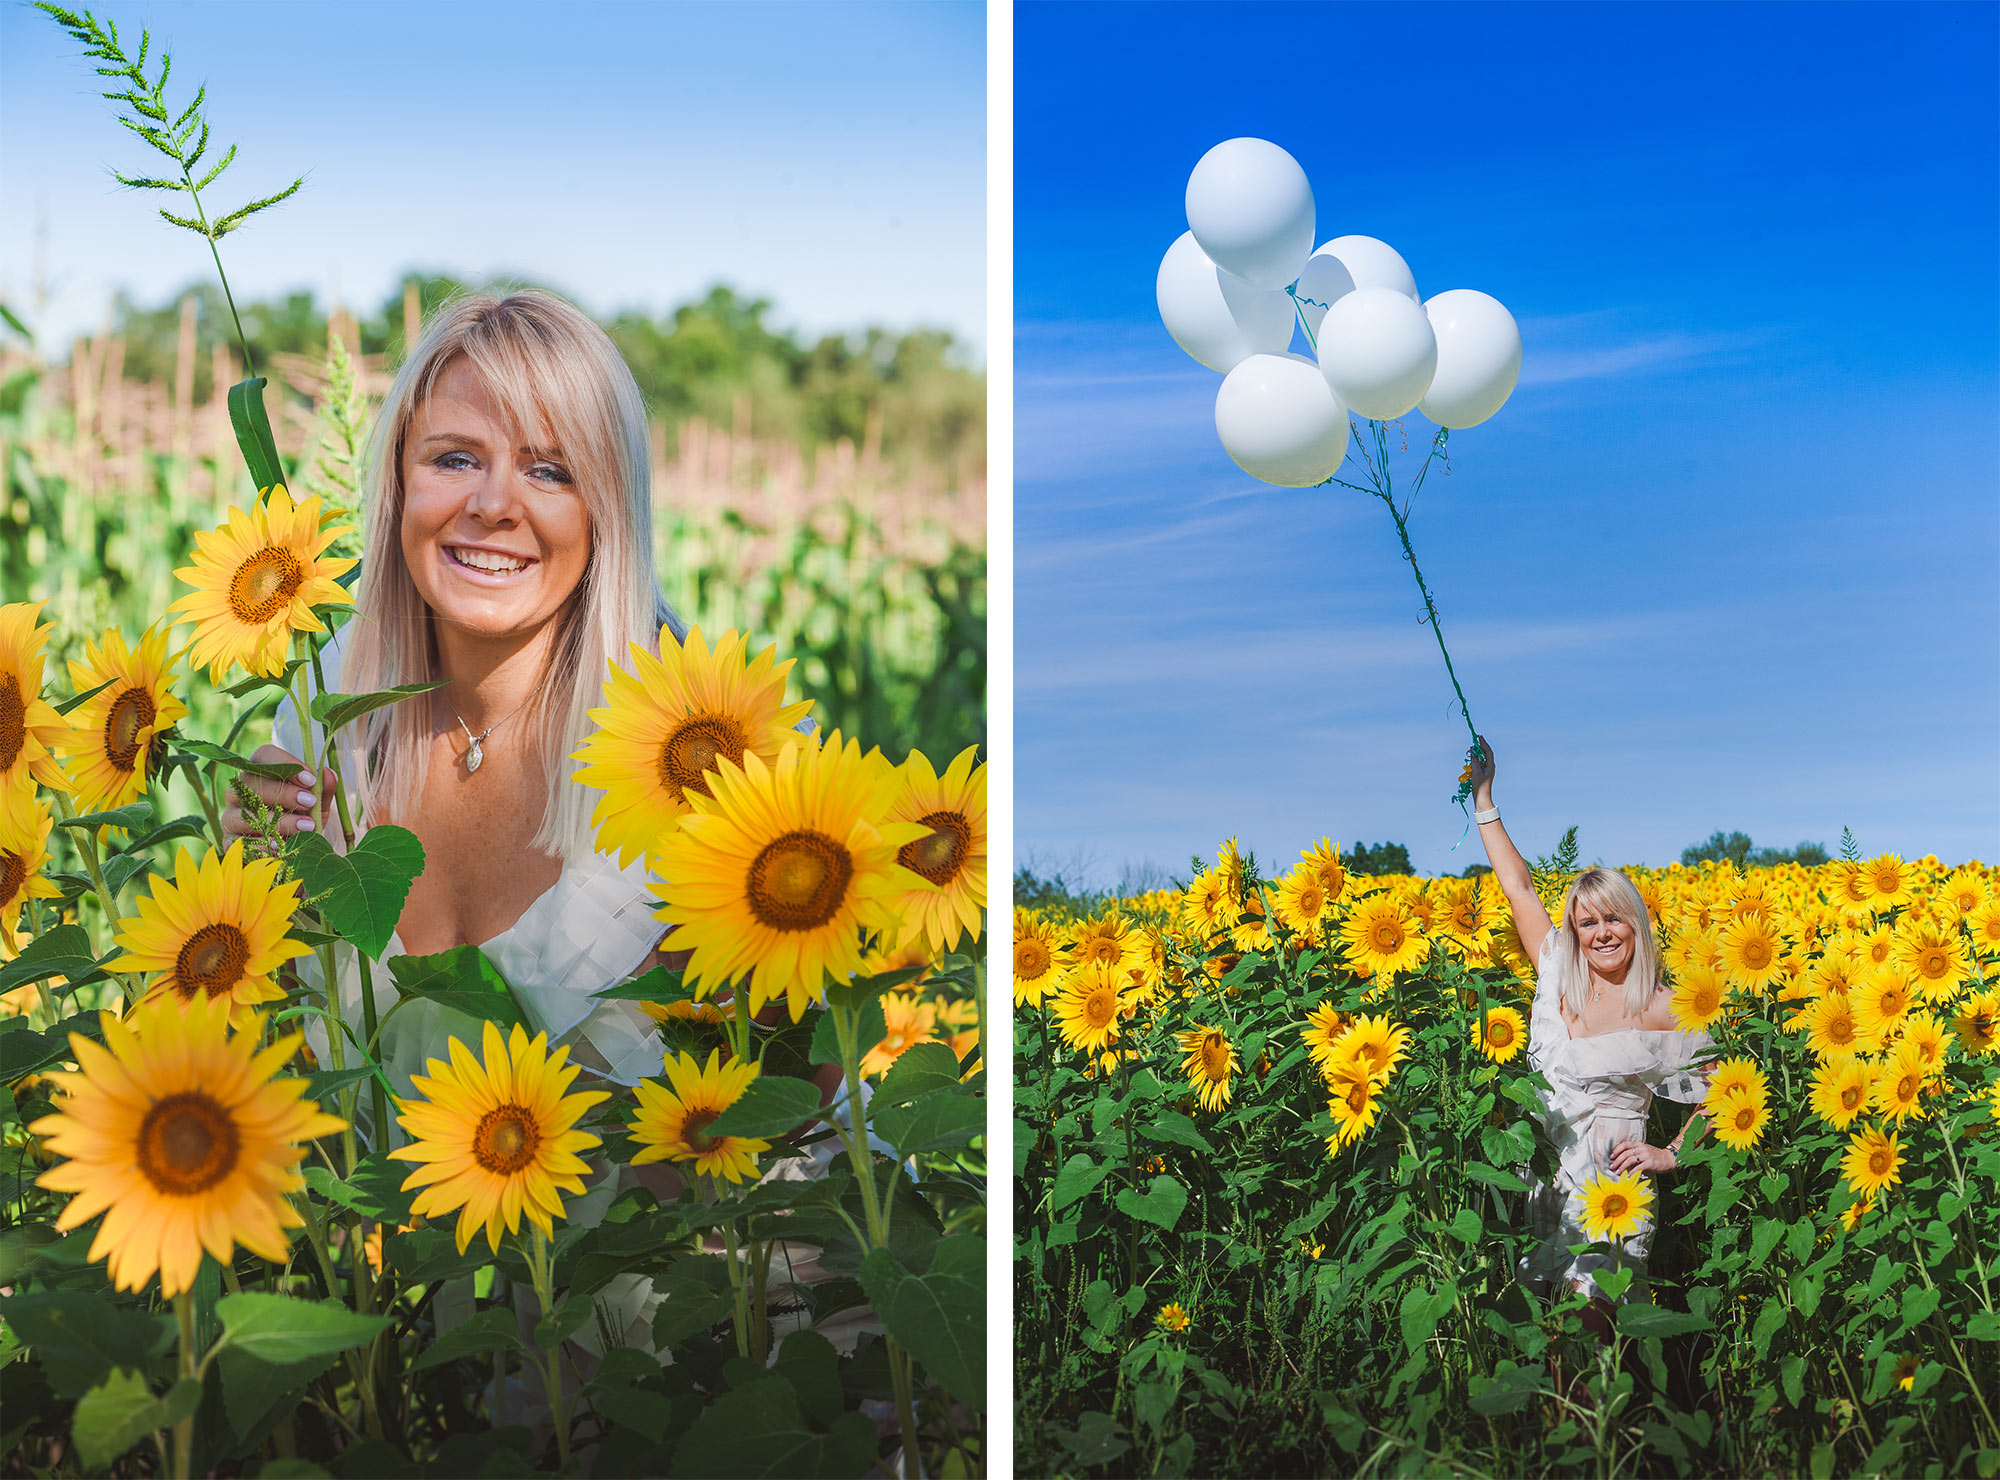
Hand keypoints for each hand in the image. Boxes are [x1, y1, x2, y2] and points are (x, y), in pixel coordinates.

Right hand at [221, 746, 337, 848]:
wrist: (296, 855)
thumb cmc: (304, 821)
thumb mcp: (318, 806)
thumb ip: (323, 790)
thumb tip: (328, 775)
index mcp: (259, 773)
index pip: (264, 756)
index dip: (286, 764)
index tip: (311, 780)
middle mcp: (238, 792)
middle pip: (251, 782)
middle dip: (284, 792)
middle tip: (309, 802)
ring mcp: (229, 817)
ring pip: (244, 814)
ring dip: (279, 821)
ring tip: (306, 827)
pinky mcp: (228, 842)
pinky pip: (240, 843)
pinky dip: (264, 845)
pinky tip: (283, 846)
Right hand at [1465, 734, 1496, 803]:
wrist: (1481, 796)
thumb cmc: (1480, 785)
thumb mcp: (1476, 771)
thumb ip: (1474, 761)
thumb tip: (1473, 752)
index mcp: (1490, 765)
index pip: (1488, 751)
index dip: (1484, 744)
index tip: (1479, 737)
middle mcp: (1489, 766)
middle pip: (1485, 753)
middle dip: (1479, 748)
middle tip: (1473, 743)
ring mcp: (1486, 769)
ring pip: (1481, 758)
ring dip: (1476, 754)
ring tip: (1470, 752)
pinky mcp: (1482, 773)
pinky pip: (1478, 763)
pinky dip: (1474, 760)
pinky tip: (1470, 760)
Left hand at [1608, 1138, 1675, 1174]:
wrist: (1669, 1159)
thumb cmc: (1655, 1156)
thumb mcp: (1644, 1150)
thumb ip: (1635, 1152)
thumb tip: (1621, 1159)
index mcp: (1639, 1144)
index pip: (1624, 1144)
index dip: (1616, 1150)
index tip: (1610, 1156)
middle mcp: (1642, 1148)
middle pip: (1625, 1153)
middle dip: (1617, 1161)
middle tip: (1611, 1167)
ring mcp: (1646, 1155)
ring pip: (1630, 1160)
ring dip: (1622, 1167)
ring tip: (1617, 1172)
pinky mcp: (1650, 1163)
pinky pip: (1638, 1167)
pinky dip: (1632, 1173)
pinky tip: (1628, 1176)